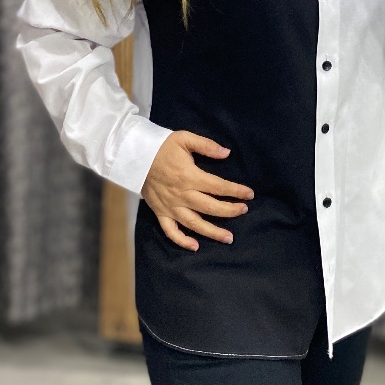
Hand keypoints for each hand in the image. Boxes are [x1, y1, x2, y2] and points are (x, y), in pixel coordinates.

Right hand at [141, 131, 253, 250]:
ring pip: (194, 224)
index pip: (219, 187)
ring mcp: (170, 206)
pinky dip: (182, 241)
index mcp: (190, 177)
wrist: (135, 155)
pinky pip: (171, 231)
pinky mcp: (160, 212)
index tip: (250, 194)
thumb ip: (206, 146)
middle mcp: (182, 195)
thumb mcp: (185, 138)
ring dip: (212, 232)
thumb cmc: (162, 146)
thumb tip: (226, 153)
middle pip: (211, 208)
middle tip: (244, 211)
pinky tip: (195, 246)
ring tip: (228, 238)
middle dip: (230, 211)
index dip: (236, 191)